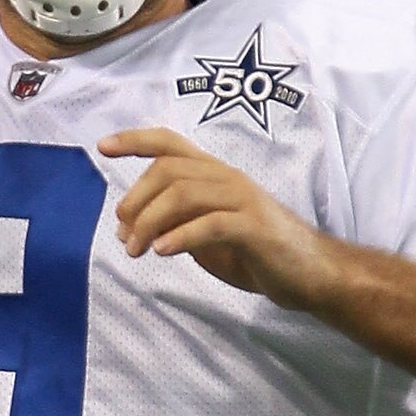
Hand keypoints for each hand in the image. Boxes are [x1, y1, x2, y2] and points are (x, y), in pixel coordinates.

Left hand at [100, 129, 344, 312]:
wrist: (312, 275)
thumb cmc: (260, 254)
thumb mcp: (208, 236)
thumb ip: (177, 223)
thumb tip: (132, 228)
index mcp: (216, 175)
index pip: (171, 144)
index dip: (135, 140)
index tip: (103, 147)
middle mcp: (228, 178)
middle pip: (168, 171)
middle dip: (136, 200)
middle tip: (123, 233)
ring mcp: (244, 200)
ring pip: (184, 194)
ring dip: (151, 222)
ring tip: (136, 250)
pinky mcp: (255, 227)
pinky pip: (210, 224)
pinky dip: (179, 237)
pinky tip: (161, 252)